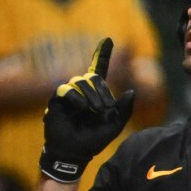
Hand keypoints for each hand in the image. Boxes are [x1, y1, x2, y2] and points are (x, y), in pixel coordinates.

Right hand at [39, 38, 134, 183]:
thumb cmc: (93, 139)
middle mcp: (82, 90)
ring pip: (81, 81)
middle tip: (103, 110)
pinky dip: (77, 99)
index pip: (99, 69)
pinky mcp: (58, 99)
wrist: (74, 151)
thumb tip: (132, 91)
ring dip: (91, 97)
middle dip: (102, 92)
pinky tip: (81, 109)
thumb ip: (125, 109)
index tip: (108, 40)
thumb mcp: (115, 125)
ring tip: (93, 112)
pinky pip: (67, 89)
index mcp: (96, 94)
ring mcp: (69, 93)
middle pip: (93, 77)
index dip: (103, 54)